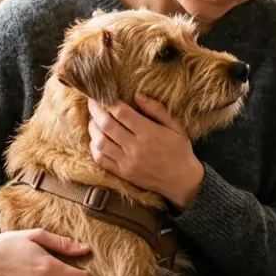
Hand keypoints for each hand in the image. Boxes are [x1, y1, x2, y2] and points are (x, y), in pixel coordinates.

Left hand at [87, 94, 204, 207]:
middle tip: (92, 102)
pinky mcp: (123, 173)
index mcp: (149, 133)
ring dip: (93, 128)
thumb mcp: (175, 125)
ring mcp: (127, 162)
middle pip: (107, 125)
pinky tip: (95, 138)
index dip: (109, 102)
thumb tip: (137, 95)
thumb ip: (157, 109)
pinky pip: (101, 159)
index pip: (121, 113)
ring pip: (100, 141)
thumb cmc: (179, 150)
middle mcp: (135, 147)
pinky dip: (94, 147)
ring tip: (93, 119)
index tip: (103, 94)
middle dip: (96, 111)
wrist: (182, 181)